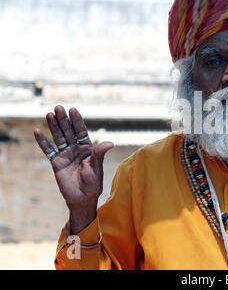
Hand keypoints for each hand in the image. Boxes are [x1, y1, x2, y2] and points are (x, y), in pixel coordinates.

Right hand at [34, 105, 113, 232]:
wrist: (83, 198)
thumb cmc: (93, 183)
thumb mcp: (97, 167)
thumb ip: (100, 154)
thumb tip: (110, 143)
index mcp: (88, 148)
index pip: (81, 131)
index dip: (77, 121)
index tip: (72, 110)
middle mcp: (76, 149)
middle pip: (68, 131)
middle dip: (63, 120)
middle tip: (58, 107)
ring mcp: (65, 155)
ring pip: (59, 137)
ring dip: (54, 126)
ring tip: (49, 114)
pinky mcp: (56, 162)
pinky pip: (49, 150)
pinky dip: (43, 141)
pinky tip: (38, 131)